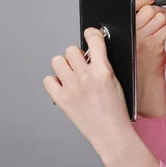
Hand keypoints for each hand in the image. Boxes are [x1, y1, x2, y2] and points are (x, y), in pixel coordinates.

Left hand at [43, 27, 133, 162]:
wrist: (110, 133)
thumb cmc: (117, 110)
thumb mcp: (117, 81)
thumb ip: (103, 65)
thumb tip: (90, 52)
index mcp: (104, 71)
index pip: (94, 39)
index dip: (92, 33)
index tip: (90, 34)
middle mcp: (86, 77)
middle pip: (71, 50)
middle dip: (77, 56)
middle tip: (82, 66)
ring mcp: (71, 88)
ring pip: (57, 61)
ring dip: (64, 66)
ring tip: (72, 75)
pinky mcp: (61, 99)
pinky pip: (48, 79)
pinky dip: (55, 82)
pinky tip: (65, 87)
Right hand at [134, 0, 165, 80]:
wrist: (143, 77)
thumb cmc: (139, 55)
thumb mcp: (135, 31)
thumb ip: (138, 8)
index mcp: (125, 26)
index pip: (134, 4)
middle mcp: (132, 32)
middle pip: (150, 9)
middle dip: (161, 11)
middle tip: (164, 17)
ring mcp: (143, 38)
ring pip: (161, 18)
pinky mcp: (154, 44)